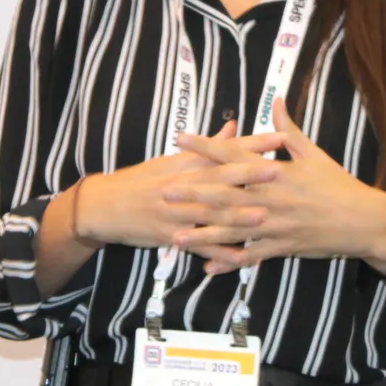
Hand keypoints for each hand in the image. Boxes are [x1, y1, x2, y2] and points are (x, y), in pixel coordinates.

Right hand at [78, 121, 283, 248]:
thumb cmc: (141, 180)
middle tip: (280, 171)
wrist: (105, 205)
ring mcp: (177, 212)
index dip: (252, 144)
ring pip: (212, 214)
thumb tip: (233, 126)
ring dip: (238, 216)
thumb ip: (207, 147)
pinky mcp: (171, 235)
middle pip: (221, 179)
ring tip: (264, 216)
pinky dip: (219, 253)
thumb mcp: (171, 159)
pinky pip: (199, 245)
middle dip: (251, 175)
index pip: (225, 151)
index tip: (279, 138)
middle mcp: (184, 186)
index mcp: (187, 165)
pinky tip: (241, 259)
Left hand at [169, 98, 385, 274]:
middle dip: (194, 193)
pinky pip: (251, 257)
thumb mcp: (314, 153)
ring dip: (202, 233)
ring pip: (232, 230)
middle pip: (226, 195)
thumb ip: (288, 129)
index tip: (181, 139)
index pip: (234, 156)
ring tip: (175, 234)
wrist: (365, 221)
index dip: (206, 147)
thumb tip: (276, 99)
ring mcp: (274, 225)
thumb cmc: (338, 184)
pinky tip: (207, 266)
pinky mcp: (281, 247)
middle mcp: (271, 199)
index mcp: (277, 173)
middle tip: (166, 190)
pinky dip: (230, 262)